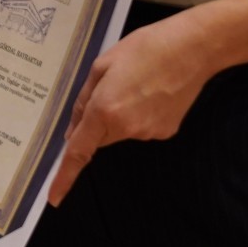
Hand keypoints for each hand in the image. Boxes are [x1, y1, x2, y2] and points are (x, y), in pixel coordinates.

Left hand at [48, 15, 211, 205]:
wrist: (193, 49)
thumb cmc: (145, 48)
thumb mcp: (103, 64)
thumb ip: (83, 100)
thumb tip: (73, 131)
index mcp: (104, 110)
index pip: (79, 152)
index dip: (64, 177)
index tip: (54, 199)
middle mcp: (126, 129)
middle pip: (100, 137)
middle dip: (98, 121)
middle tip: (111, 87)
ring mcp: (148, 133)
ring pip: (121, 132)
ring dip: (121, 115)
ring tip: (138, 83)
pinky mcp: (166, 132)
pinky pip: (142, 129)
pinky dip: (141, 115)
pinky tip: (154, 92)